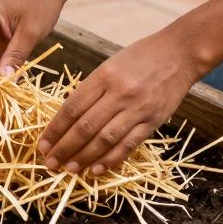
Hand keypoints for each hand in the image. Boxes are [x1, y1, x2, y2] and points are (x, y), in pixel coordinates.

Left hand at [39, 28, 201, 174]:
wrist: (180, 54)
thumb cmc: (142, 57)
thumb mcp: (111, 64)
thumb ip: (92, 89)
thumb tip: (69, 116)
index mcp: (104, 76)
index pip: (72, 107)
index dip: (55, 129)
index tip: (43, 144)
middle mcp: (119, 93)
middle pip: (85, 126)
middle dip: (64, 147)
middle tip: (50, 162)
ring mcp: (137, 109)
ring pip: (105, 139)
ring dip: (84, 157)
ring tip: (69, 169)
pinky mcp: (153, 121)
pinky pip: (129, 144)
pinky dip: (111, 159)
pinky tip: (97, 170)